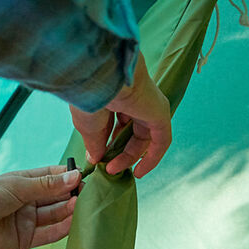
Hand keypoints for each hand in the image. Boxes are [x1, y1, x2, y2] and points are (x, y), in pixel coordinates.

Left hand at [0, 165, 78, 248]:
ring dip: (69, 212)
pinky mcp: (25, 240)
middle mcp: (27, 201)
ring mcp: (27, 220)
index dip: (69, 176)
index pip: (53, 176)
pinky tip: (74, 223)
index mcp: (23, 182)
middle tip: (90, 194)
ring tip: (84, 206)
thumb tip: (75, 176)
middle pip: (56, 197)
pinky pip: (48, 234)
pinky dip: (62, 230)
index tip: (86, 176)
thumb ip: (47, 185)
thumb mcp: (17, 186)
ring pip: (55, 216)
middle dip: (72, 195)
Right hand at [69, 52, 170, 177]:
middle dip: (118, 153)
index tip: (98, 160)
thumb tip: (96, 158)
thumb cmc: (89, 95)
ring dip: (129, 157)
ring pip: (144, 137)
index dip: (107, 145)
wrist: (100, 77)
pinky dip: (152, 158)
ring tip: (113, 169)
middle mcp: (133, 101)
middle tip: (107, 168)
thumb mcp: (88, 125)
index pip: (116, 125)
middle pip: (131, 133)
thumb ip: (94, 143)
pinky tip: (139, 172)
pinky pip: (161, 140)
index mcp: (115, 98)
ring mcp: (148, 106)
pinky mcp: (160, 113)